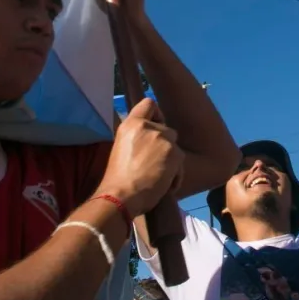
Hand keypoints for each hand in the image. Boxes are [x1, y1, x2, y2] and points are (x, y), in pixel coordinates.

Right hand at [95, 99, 183, 217]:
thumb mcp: (122, 147)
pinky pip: (181, 163)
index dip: (156, 114)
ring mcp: (163, 139)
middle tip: (154, 162)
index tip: (154, 126)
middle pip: (167, 129)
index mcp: (131, 124)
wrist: (121, 196)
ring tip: (160, 176)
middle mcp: (148, 127)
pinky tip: (165, 186)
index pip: (149, 103)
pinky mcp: (175, 153)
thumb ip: (136, 137)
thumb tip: (146, 141)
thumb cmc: (117, 177)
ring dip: (171, 160)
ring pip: (175, 146)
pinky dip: (176, 175)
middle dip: (164, 144)